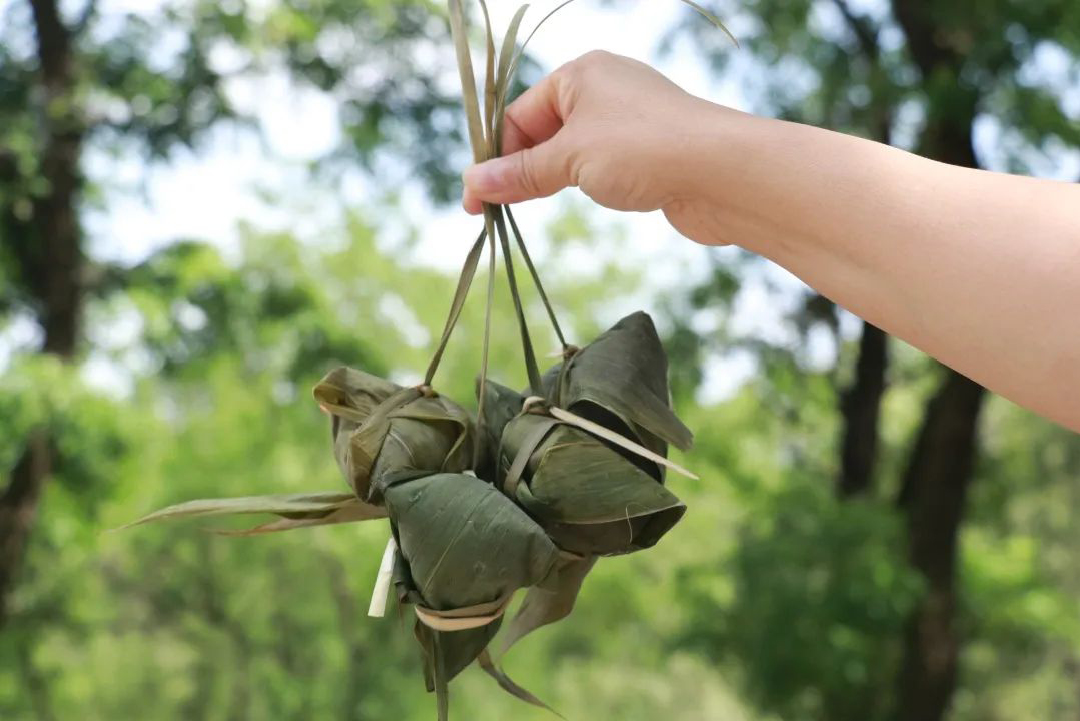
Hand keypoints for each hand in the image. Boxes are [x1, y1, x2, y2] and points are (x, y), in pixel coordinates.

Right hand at [461, 50, 732, 243]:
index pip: (519, 115)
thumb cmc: (644, 151)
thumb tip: (473, 184)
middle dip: (518, 169)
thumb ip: (520, 173)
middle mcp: (604, 89)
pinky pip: (600, 165)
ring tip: (528, 210)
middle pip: (542, 131)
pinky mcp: (649, 152)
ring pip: (571, 151)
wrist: (724, 173)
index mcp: (581, 74)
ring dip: (548, 180)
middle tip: (494, 211)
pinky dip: (581, 183)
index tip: (475, 200)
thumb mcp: (569, 159)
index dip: (494, 158)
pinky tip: (580, 201)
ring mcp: (629, 120)